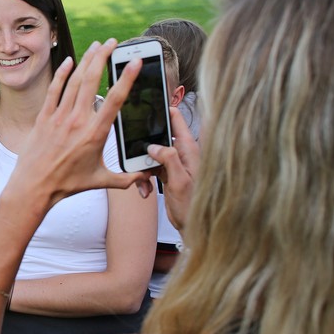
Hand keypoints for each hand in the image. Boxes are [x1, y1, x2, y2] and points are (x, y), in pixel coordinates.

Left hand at [4, 40, 148, 219]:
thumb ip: (127, 178)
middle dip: (103, 57)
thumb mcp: (101, 181)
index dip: (126, 78)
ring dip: (86, 60)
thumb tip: (148, 176)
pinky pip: (53, 90)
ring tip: (96, 45)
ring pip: (74, 81)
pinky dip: (61, 74)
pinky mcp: (43, 118)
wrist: (34, 187)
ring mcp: (58, 117)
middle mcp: (77, 121)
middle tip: (112, 42)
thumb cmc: (67, 185)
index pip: (114, 100)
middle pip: (92, 81)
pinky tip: (68, 60)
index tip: (134, 61)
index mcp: (95, 134)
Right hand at [143, 108, 199, 230]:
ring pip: (150, 156)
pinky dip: (144, 178)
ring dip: (142, 168)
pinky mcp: (167, 173)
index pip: (177, 121)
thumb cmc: (194, 205)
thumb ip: (169, 159)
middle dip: (144, 150)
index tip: (149, 109)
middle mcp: (181, 154)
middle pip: (157, 139)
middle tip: (139, 164)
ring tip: (143, 183)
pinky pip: (150, 169)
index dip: (164, 112)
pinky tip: (145, 191)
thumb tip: (153, 146)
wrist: (193, 225)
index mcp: (189, 150)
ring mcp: (174, 164)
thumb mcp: (179, 181)